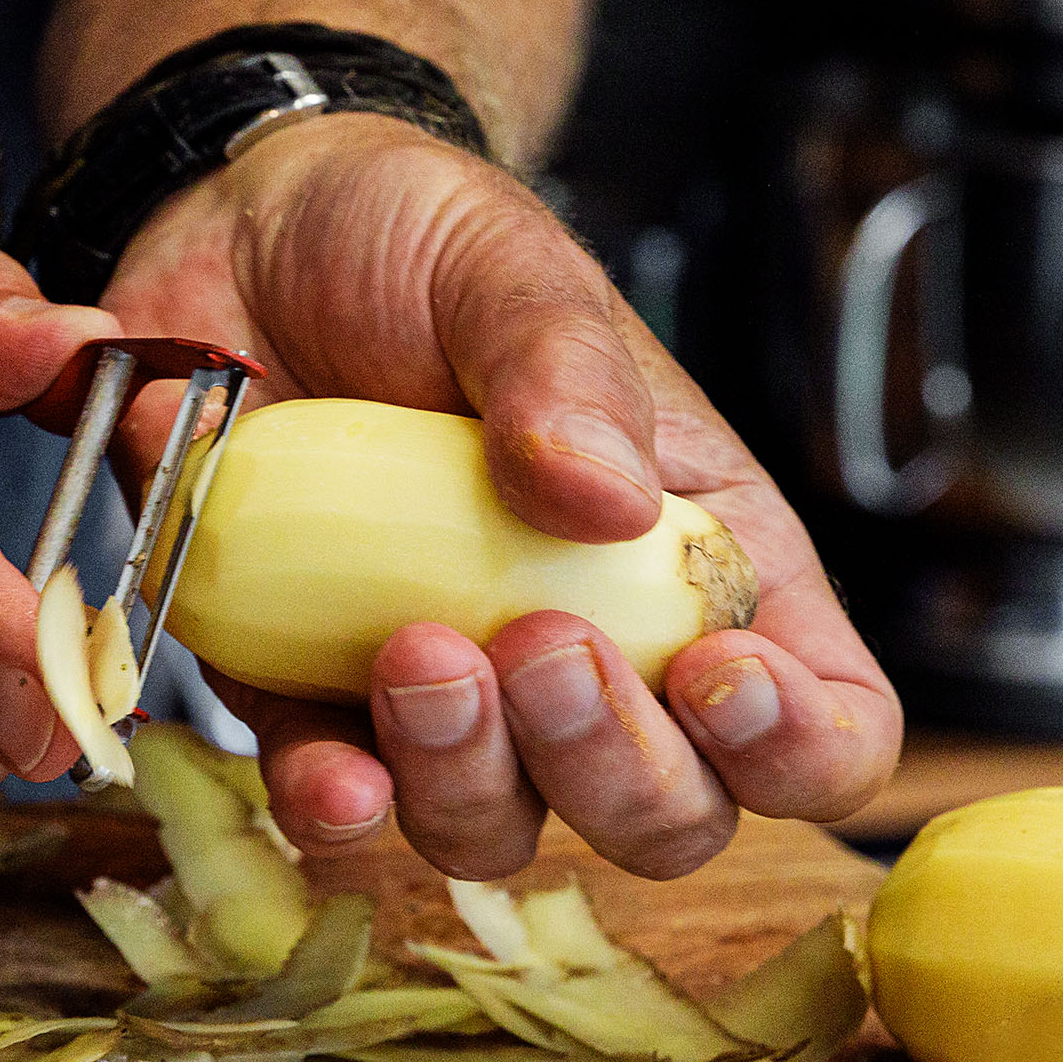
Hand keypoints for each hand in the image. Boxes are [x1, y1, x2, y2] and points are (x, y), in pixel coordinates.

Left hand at [102, 115, 899, 880]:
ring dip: (470, 782)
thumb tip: (607, 500)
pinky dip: (338, 809)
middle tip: (537, 646)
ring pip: (502, 832)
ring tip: (413, 654)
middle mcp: (594, 652)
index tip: (717, 677)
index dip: (799, 745)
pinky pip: (342, 809)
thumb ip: (565, 366)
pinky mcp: (314, 699)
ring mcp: (454, 695)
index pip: (824, 719)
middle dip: (614, 769)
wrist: (239, 229)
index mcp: (697, 558)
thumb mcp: (507, 263)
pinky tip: (328, 766)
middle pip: (667, 813)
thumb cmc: (414, 242)